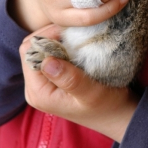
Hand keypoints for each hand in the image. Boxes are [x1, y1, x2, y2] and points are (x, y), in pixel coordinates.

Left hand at [19, 25, 138, 142]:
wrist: (118, 116)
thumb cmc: (108, 106)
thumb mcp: (91, 93)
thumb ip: (69, 79)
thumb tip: (46, 62)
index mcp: (38, 93)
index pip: (29, 52)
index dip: (46, 37)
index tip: (68, 31)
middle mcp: (35, 88)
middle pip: (31, 49)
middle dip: (48, 36)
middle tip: (71, 32)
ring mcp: (43, 83)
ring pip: (39, 49)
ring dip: (54, 39)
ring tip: (74, 38)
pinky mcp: (51, 79)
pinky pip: (48, 54)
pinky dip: (60, 45)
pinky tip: (74, 45)